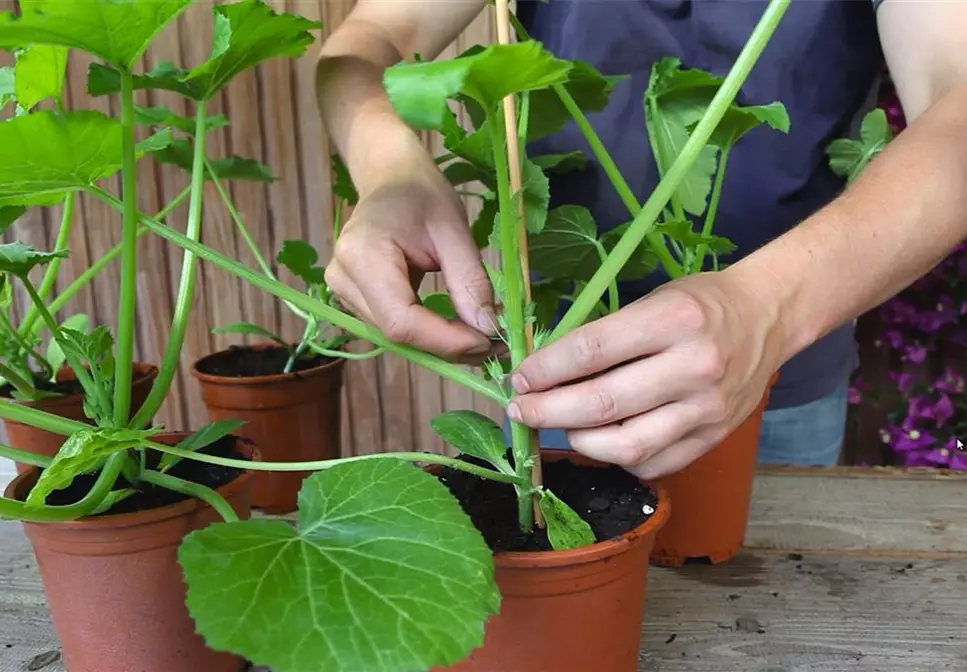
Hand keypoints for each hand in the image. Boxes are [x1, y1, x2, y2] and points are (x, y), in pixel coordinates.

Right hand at [326, 156, 498, 360]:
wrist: (391, 179)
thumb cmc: (421, 194)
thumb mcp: (454, 229)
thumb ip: (470, 280)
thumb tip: (488, 328)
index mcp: (363, 257)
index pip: (402, 321)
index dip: (446, 340)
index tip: (490, 341)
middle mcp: (344, 281)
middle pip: (399, 335)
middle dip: (450, 346)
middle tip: (497, 343)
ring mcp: (345, 293)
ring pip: (399, 338)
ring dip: (444, 345)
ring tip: (485, 335)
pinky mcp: (356, 300)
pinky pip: (398, 329)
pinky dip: (432, 334)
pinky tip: (461, 329)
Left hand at [506, 269, 784, 478]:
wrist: (767, 317)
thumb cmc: (700, 304)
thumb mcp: (652, 300)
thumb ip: (605, 335)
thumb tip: (545, 371)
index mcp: (674, 320)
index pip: (592, 350)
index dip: (546, 369)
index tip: (520, 378)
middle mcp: (695, 366)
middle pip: (603, 403)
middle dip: (549, 411)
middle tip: (522, 410)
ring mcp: (708, 408)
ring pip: (626, 444)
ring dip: (579, 440)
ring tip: (560, 427)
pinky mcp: (714, 437)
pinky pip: (653, 462)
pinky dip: (617, 458)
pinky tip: (601, 441)